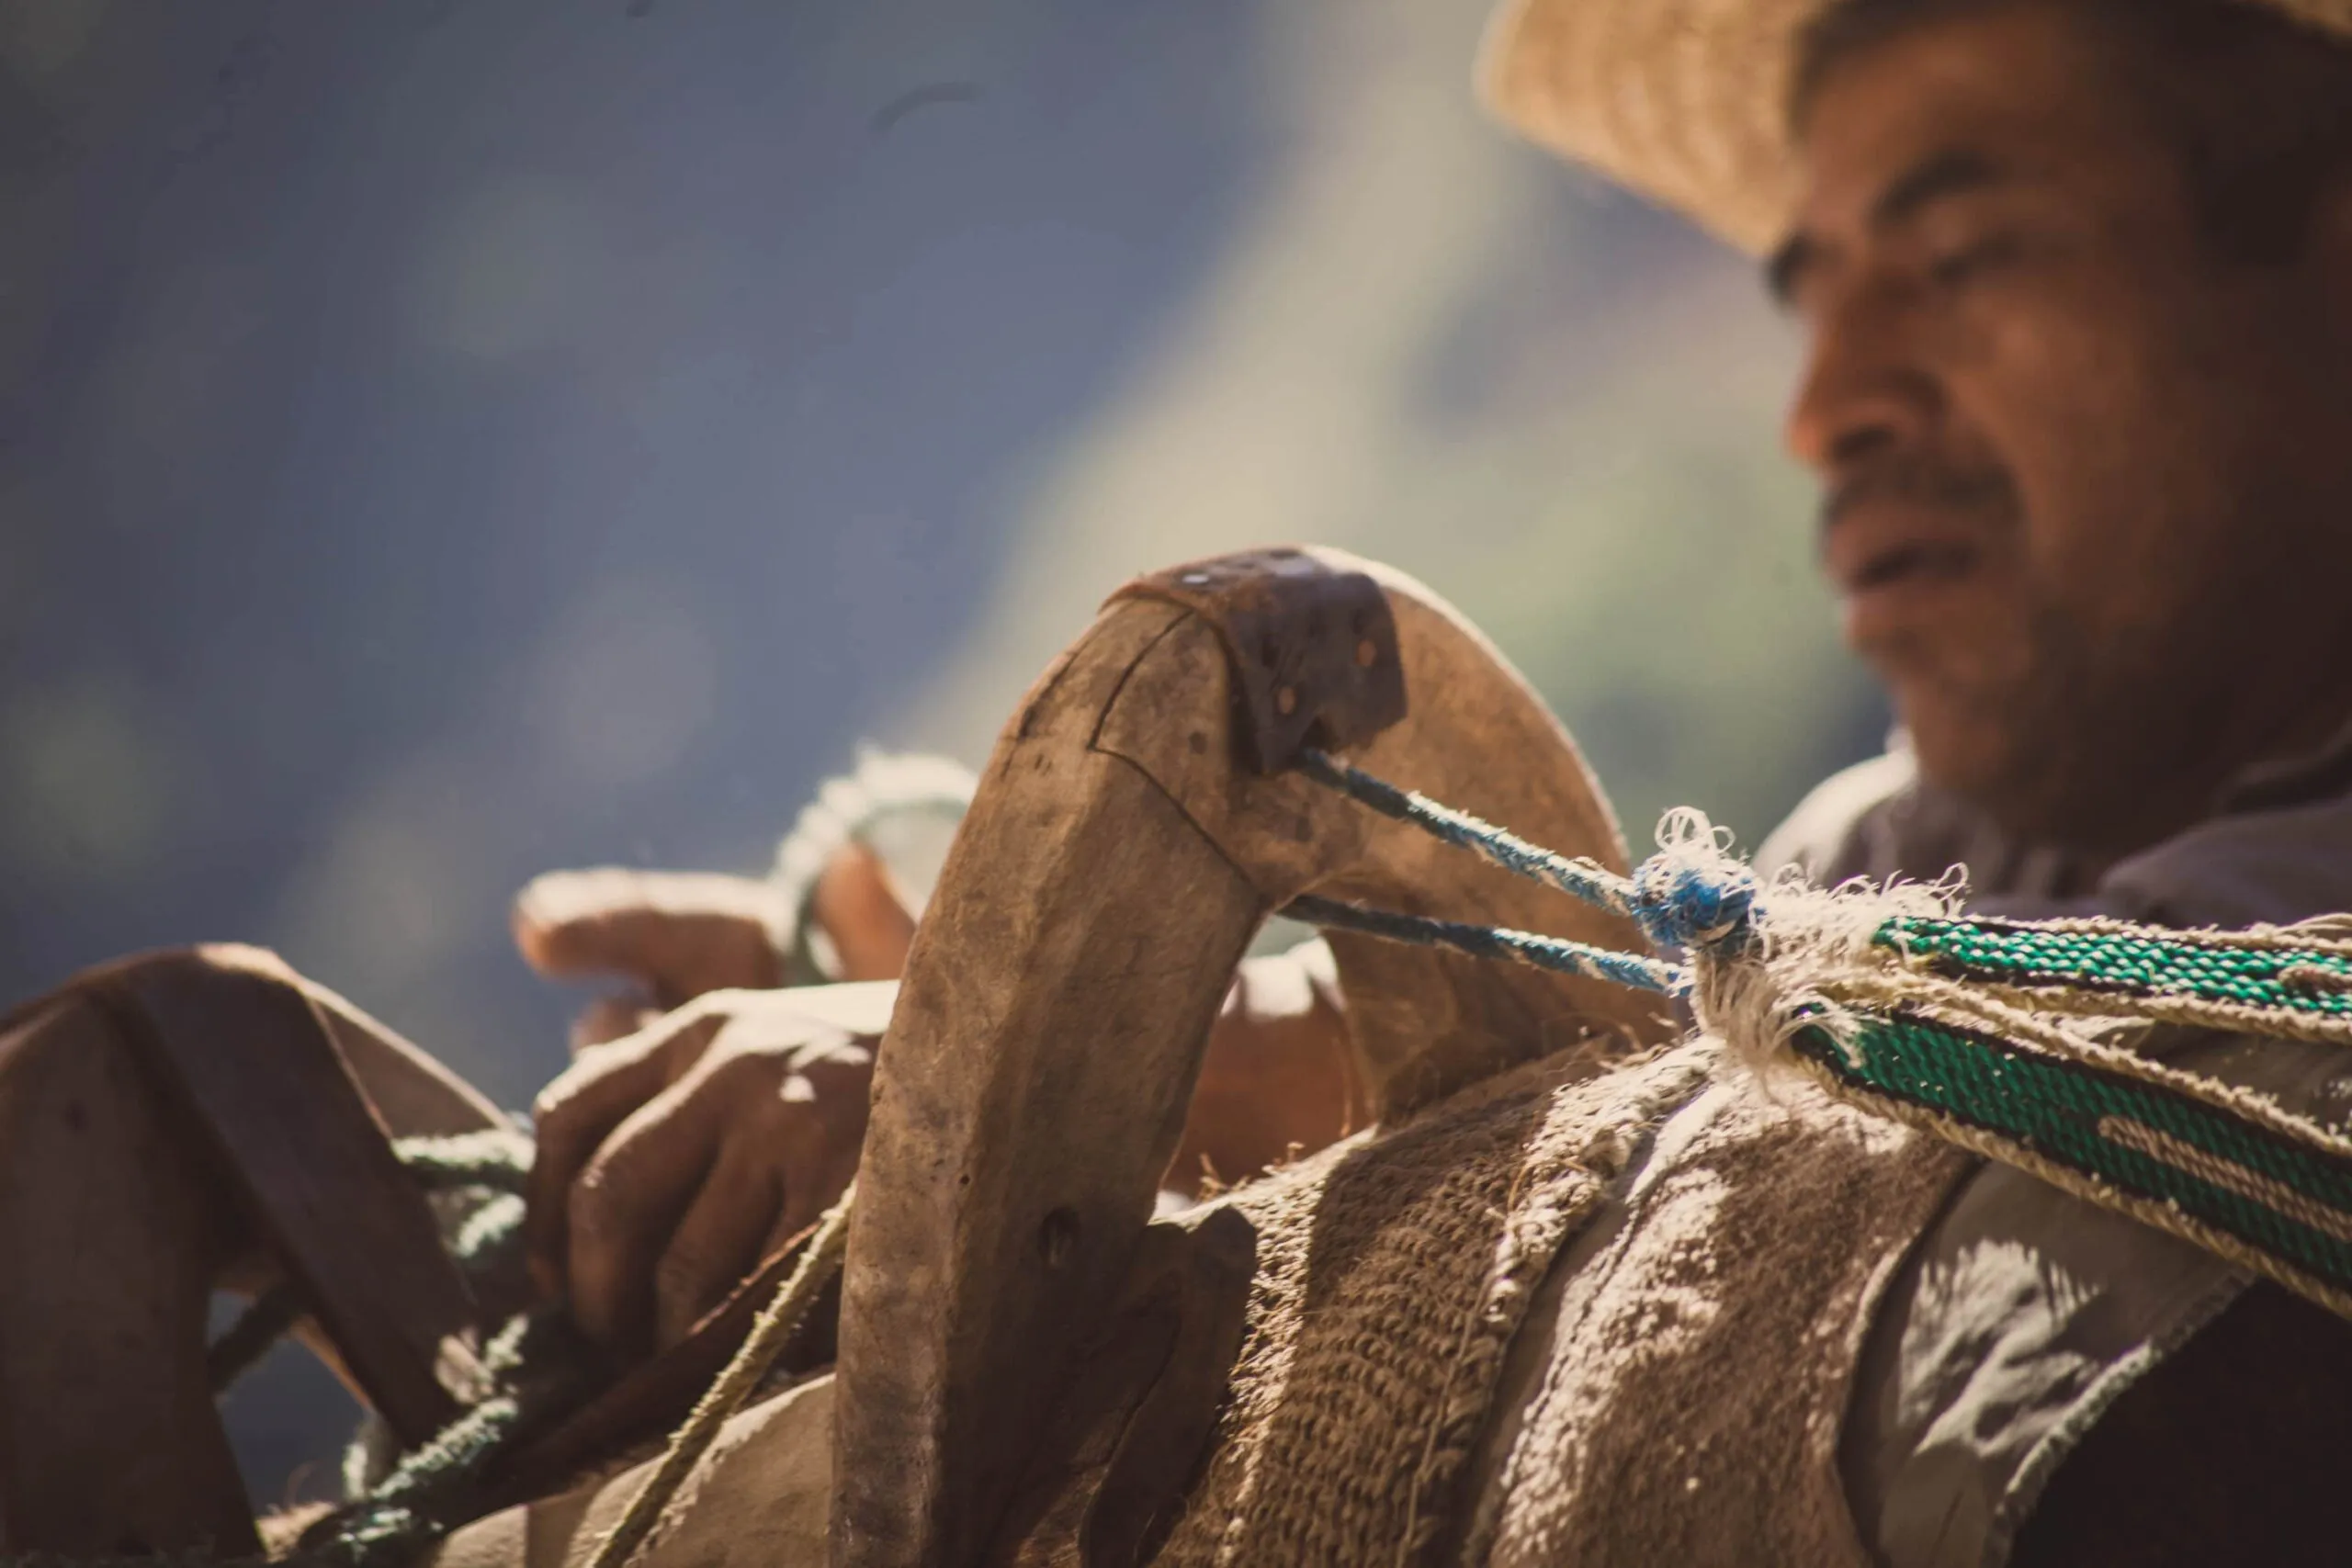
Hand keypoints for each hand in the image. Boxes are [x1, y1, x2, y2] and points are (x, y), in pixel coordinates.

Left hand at [511, 846, 915, 1353]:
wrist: (1026, 1043)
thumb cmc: (895, 1072)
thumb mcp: (785, 1042)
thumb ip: (694, 1091)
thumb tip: (582, 1200)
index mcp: (708, 1025)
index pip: (569, 1116)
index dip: (540, 1216)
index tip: (554, 1278)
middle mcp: (739, 1061)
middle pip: (606, 1200)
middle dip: (595, 1298)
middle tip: (613, 1347)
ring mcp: (799, 1121)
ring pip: (680, 1268)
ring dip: (667, 1340)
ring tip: (687, 1362)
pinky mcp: (854, 1184)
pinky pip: (759, 1296)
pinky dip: (740, 1347)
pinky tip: (750, 1358)